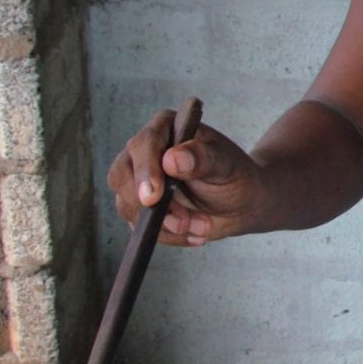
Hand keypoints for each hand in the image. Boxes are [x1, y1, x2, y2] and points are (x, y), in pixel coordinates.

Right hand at [106, 106, 267, 245]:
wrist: (241, 203)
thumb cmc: (235, 175)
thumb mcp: (227, 164)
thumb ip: (203, 158)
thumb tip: (172, 159)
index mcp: (165, 128)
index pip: (143, 145)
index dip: (145, 170)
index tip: (154, 196)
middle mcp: (144, 152)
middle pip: (121, 176)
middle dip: (150, 205)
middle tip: (183, 222)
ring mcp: (138, 181)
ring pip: (128, 206)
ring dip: (167, 224)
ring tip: (203, 226)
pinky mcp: (139, 208)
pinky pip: (140, 227)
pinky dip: (169, 236)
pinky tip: (196, 234)